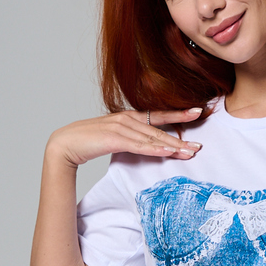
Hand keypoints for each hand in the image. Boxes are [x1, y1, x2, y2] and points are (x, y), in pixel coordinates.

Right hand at [47, 107, 203, 167]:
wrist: (65, 144)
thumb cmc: (89, 142)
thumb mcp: (114, 138)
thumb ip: (130, 140)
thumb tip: (146, 146)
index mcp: (128, 117)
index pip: (158, 115)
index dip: (178, 114)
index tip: (197, 113)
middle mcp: (127, 119)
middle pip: (160, 128)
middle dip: (182, 135)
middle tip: (200, 144)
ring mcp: (122, 127)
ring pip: (153, 138)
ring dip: (173, 146)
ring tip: (190, 153)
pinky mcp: (115, 138)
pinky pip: (140, 145)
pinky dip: (156, 149)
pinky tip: (169, 153)